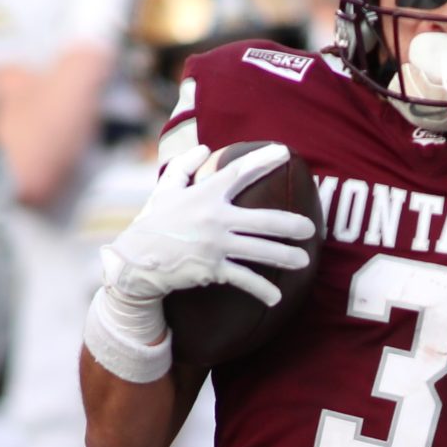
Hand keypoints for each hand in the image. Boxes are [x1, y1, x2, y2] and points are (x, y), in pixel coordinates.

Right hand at [106, 141, 316, 311]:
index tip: (285, 152)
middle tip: (310, 229)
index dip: (262, 161)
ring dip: (285, 256)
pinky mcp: (212, 268)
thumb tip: (204, 149)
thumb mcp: (165, 190)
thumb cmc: (154, 223)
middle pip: (263, 220)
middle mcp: (214, 218)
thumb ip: (184, 167)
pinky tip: (276, 298)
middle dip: (290, 225)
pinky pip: (244, 279)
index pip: (238, 173)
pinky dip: (261, 289)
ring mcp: (215, 245)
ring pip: (260, 251)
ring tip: (303, 261)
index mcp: (205, 194)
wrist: (135, 261)